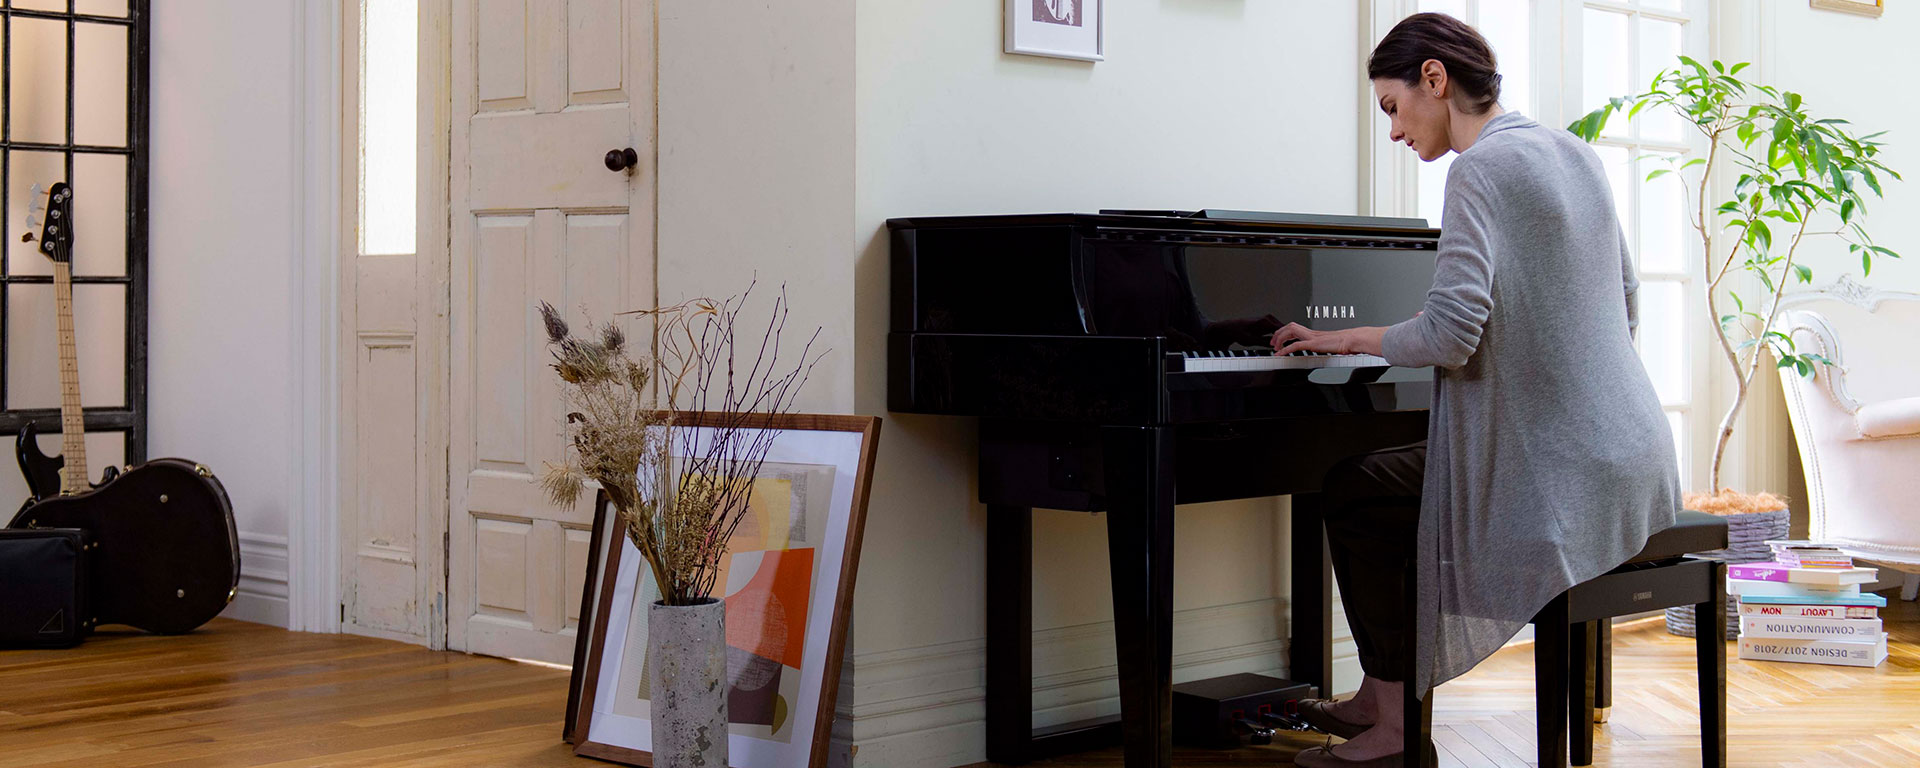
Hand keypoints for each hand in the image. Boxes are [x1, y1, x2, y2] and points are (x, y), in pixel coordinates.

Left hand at [1269, 323, 1386, 356]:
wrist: (1354, 339)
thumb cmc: (1347, 342)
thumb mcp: (1333, 345)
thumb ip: (1327, 347)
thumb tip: (1327, 352)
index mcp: (1315, 333)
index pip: (1295, 328)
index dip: (1285, 332)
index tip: (1279, 339)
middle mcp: (1312, 333)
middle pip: (1289, 327)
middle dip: (1278, 333)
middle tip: (1272, 343)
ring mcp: (1312, 337)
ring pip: (1290, 332)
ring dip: (1280, 339)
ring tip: (1275, 348)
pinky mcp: (1314, 343)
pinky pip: (1295, 345)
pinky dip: (1286, 349)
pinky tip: (1281, 354)